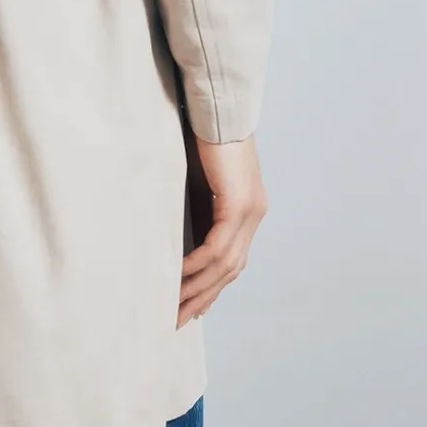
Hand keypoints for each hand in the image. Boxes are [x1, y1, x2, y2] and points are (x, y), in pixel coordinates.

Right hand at [177, 129, 266, 327]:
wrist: (217, 107)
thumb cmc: (203, 135)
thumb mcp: (199, 180)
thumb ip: (197, 207)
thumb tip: (178, 232)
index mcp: (248, 210)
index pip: (231, 260)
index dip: (211, 286)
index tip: (190, 306)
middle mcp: (254, 215)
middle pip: (230, 271)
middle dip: (202, 297)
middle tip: (176, 319)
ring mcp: (250, 212)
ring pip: (224, 265)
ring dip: (197, 288)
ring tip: (172, 305)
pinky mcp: (238, 205)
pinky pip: (216, 248)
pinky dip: (196, 265)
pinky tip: (177, 276)